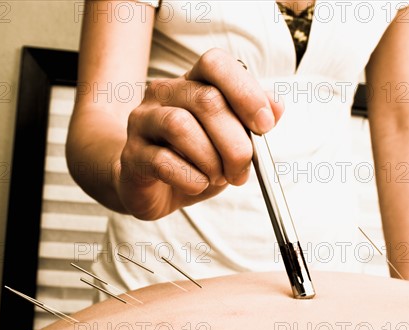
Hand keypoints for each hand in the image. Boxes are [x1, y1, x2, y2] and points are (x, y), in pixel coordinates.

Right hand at [118, 48, 283, 219]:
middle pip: (207, 100)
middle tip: (242, 169)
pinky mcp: (132, 155)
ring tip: (217, 177)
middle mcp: (163, 94)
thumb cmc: (191, 160)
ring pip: (181, 126)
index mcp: (191, 83)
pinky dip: (190, 177)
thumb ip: (250, 121)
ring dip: (211, 159)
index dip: (245, 91)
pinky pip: (162, 161)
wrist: (149, 188)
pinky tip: (197, 184)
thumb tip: (276, 107)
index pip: (215, 64)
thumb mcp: (228, 140)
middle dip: (235, 142)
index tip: (265, 125)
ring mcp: (143, 122)